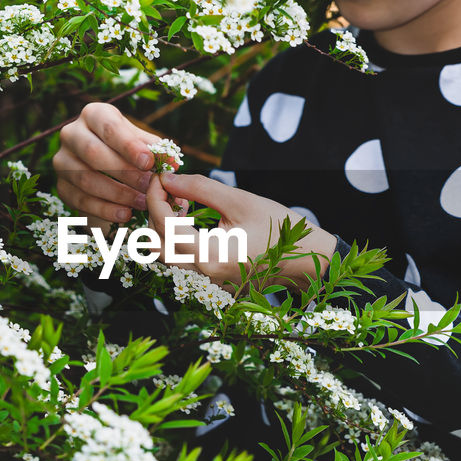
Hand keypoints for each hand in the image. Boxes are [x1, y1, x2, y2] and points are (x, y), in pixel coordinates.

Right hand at [54, 102, 155, 230]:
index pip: (109, 128)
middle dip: (124, 172)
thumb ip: (155, 150)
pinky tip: (125, 214)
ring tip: (142, 203)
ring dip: (117, 194)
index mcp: (93, 114)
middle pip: (93, 153)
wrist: (102, 164)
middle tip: (148, 186)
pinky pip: (80, 200)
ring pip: (85, 179)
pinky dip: (104, 210)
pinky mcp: (61, 185)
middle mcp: (71, 133)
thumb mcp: (140, 141)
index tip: (149, 163)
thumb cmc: (126, 147)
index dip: (129, 146)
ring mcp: (62, 160)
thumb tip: (172, 162)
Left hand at [147, 172, 336, 291]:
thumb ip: (199, 188)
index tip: (161, 178)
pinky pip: (179, 261)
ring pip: (164, 256)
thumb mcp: (240, 201)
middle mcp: (203, 275)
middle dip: (155, 213)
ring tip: (184, 204)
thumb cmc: (278, 228)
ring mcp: (206, 282)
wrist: (305, 260)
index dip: (155, 197)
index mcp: (210, 256)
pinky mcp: (209, 281)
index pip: (164, 226)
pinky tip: (191, 219)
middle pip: (155, 245)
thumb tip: (167, 179)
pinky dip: (175, 238)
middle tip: (170, 189)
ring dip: (164, 227)